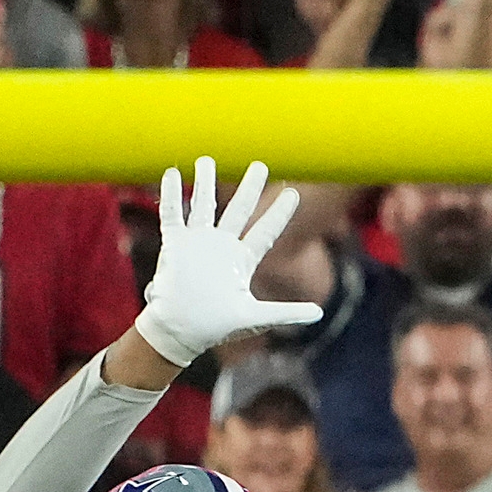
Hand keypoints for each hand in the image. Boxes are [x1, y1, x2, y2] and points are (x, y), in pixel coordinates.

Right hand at [138, 159, 323, 366]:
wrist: (180, 331)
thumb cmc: (216, 326)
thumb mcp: (255, 317)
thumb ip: (286, 312)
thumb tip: (319, 314)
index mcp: (242, 261)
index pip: (266, 230)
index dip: (279, 213)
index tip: (294, 193)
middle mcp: (222, 247)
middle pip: (238, 210)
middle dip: (249, 188)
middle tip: (260, 165)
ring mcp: (198, 243)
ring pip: (203, 205)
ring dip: (205, 183)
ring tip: (207, 160)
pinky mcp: (175, 245)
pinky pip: (172, 214)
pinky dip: (172, 194)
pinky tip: (173, 173)